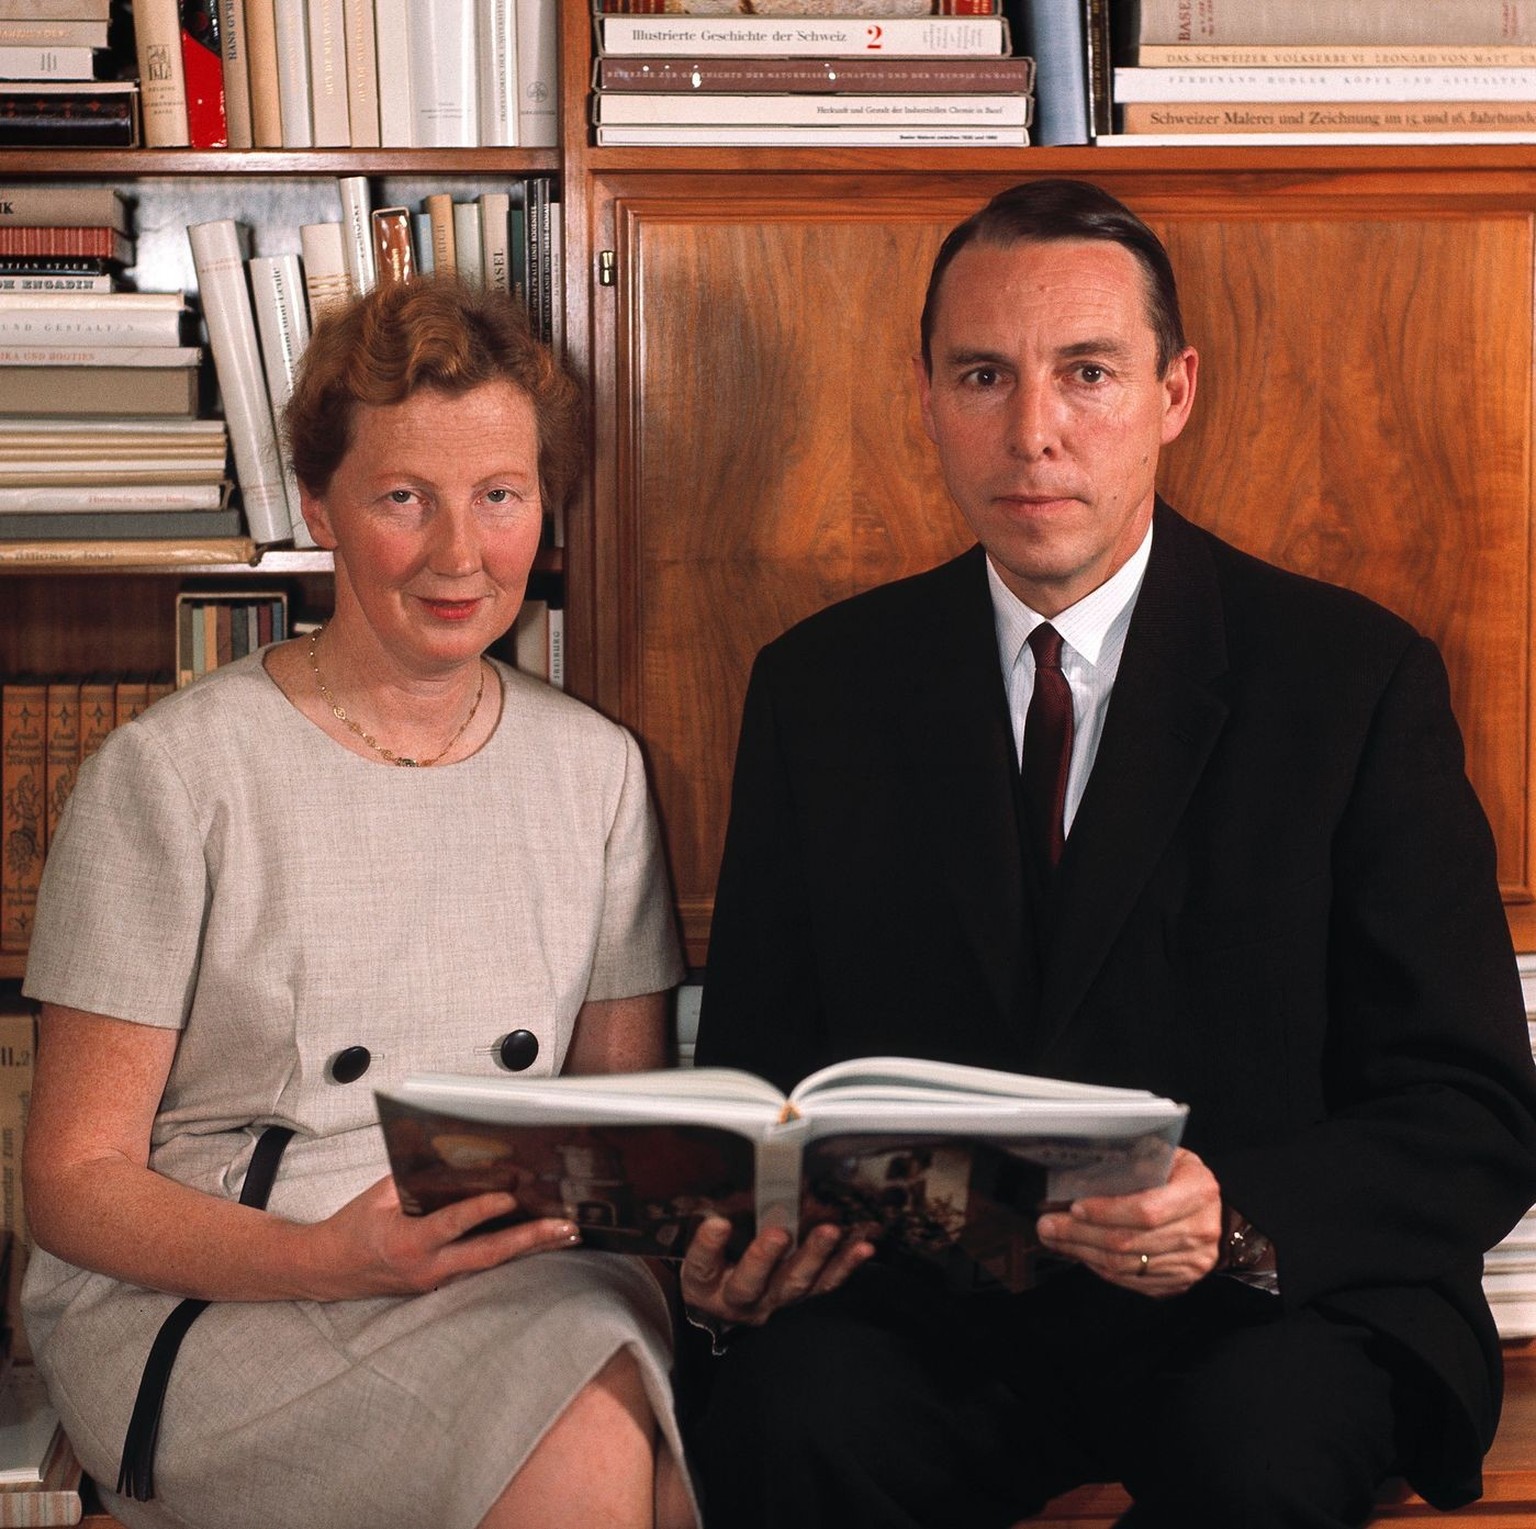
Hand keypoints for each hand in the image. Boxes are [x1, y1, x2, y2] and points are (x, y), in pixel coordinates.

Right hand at [304, 1176, 581, 1299]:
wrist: (327, 1270)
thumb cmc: (354, 1226)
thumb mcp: (379, 1194)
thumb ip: (417, 1179)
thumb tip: (458, 1158)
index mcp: (406, 1241)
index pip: (452, 1224)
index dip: (482, 1210)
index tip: (512, 1195)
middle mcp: (426, 1268)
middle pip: (487, 1255)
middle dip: (529, 1240)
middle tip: (565, 1226)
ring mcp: (436, 1280)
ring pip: (491, 1263)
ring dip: (530, 1247)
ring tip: (567, 1232)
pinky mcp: (441, 1284)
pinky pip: (480, 1265)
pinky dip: (510, 1252)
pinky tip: (537, 1240)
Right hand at [678, 1215, 874, 1328]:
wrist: (728, 1298)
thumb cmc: (714, 1261)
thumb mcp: (702, 1241)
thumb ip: (710, 1214)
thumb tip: (724, 1176)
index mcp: (706, 1285)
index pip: (702, 1268)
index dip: (708, 1248)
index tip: (717, 1224)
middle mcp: (740, 1299)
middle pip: (752, 1283)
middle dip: (765, 1258)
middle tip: (778, 1234)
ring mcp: (775, 1300)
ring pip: (795, 1284)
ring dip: (814, 1257)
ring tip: (829, 1233)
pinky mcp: (803, 1296)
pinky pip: (827, 1284)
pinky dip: (846, 1265)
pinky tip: (861, 1247)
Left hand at [1034, 1147, 1223, 1297]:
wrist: (1220, 1213)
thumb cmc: (1183, 1178)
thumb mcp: (1169, 1156)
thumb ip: (1137, 1161)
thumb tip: (1084, 1170)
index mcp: (1198, 1190)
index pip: (1147, 1210)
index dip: (1107, 1211)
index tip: (1075, 1206)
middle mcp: (1200, 1230)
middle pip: (1130, 1241)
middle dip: (1081, 1234)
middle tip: (1048, 1225)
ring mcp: (1192, 1262)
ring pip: (1127, 1265)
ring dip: (1083, 1252)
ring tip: (1056, 1238)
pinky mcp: (1180, 1282)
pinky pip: (1132, 1281)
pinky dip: (1100, 1268)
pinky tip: (1081, 1252)